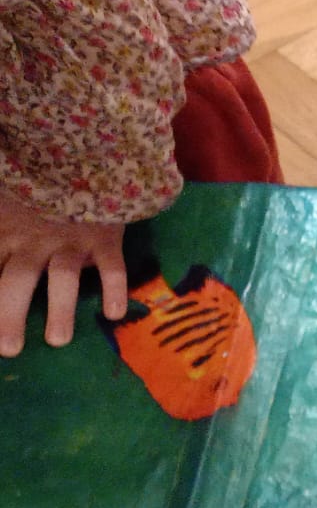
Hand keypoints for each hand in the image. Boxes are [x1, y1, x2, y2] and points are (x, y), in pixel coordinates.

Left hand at [0, 191, 127, 356]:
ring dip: (60, 309)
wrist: (85, 159)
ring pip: (63, 278)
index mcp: (7, 232)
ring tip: (57, 341)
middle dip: (10, 314)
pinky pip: (112, 267)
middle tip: (8, 349)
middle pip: (18, 280)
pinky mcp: (104, 239)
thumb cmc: (38, 184)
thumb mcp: (4, 198)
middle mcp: (35, 241)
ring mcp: (71, 242)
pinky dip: (114, 289)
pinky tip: (113, 313)